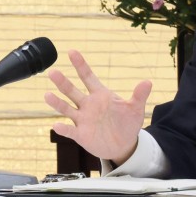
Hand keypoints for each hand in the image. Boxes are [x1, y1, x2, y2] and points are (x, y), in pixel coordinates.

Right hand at [45, 49, 151, 163]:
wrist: (123, 145)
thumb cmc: (127, 123)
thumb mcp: (135, 109)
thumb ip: (139, 96)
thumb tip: (148, 82)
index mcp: (100, 95)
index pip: (88, 77)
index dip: (80, 65)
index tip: (72, 52)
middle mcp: (87, 105)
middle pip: (72, 91)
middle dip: (63, 82)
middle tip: (53, 72)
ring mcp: (82, 119)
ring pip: (67, 108)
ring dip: (57, 102)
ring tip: (47, 95)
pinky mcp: (80, 134)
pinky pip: (70, 130)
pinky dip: (63, 128)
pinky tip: (56, 125)